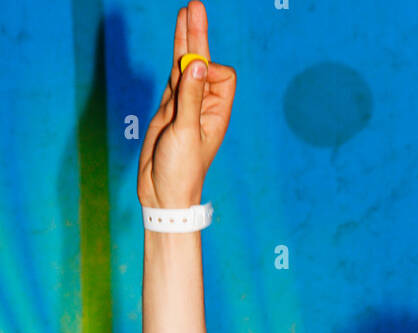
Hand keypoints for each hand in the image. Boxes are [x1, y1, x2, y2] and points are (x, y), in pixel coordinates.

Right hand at [138, 1, 235, 208]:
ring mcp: (186, 105)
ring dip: (186, 39)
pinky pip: (173, 75)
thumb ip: (190, 96)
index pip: (222, 76)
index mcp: (217, 113)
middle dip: (198, 35)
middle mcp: (204, 105)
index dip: (209, 69)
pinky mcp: (169, 108)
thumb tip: (199, 63)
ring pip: (186, 65)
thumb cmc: (181, 171)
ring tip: (186, 10)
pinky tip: (178, 37)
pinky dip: (175, 56)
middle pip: (204, 62)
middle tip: (195, 5)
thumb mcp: (186, 132)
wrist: (162, 194)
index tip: (193, 75)